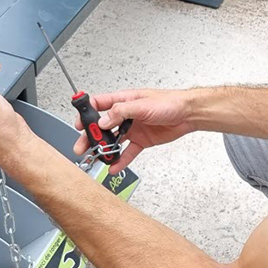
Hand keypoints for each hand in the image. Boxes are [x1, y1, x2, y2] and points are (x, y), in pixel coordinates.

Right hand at [73, 88, 194, 171]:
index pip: (99, 104)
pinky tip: (114, 167)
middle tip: (82, 146)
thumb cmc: (169, 102)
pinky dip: (120, 160)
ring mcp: (133, 129)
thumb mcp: (142, 104)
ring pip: (113, 140)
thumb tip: (103, 121)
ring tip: (96, 158)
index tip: (79, 123)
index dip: (87, 113)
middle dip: (90, 136)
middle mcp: (126, 115)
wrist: (188, 114)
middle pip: (102, 126)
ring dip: (104, 149)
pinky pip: (128, 152)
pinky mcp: (142, 141)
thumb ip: (121, 112)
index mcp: (124, 100)